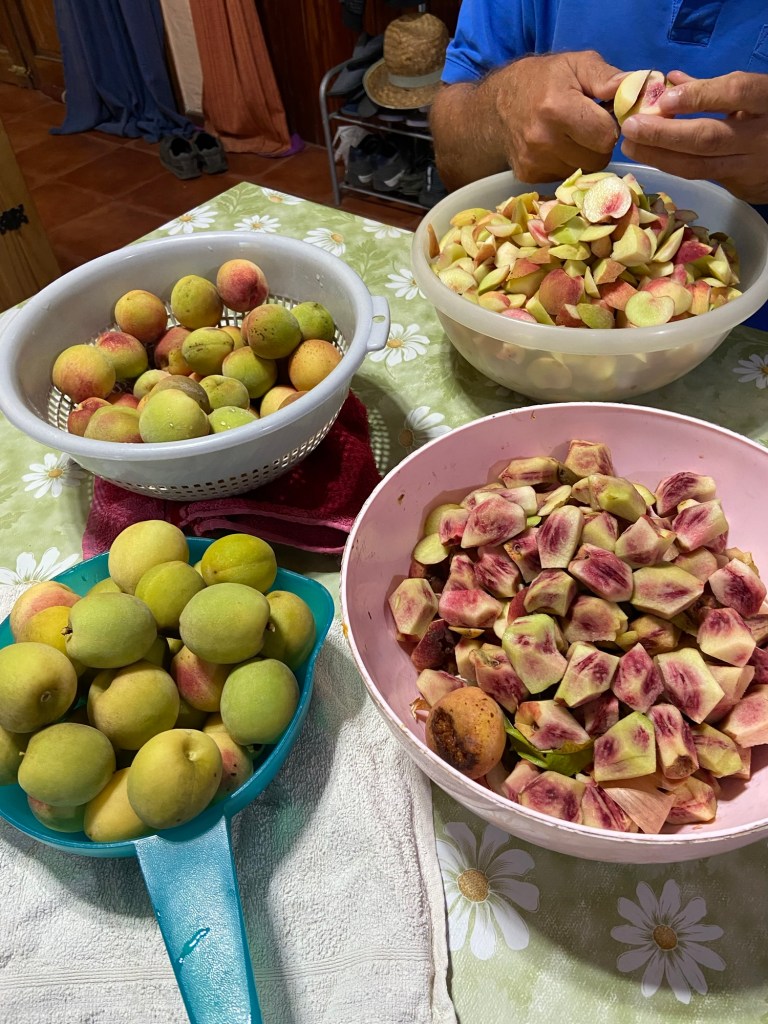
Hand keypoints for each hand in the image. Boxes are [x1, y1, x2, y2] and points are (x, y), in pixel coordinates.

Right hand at [490, 50, 621, 181]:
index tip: (606, 116)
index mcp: (557, 108)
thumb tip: (638, 90)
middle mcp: (543, 140)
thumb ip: (607, 77)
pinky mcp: (529, 176)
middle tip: (591, 126)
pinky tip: (558, 147)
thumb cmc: (541, 80)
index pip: (606, 135)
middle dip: (601, 143)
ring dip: (585, 155)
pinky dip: (568, 164)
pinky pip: (565, 177)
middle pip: (598, 158)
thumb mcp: (575, 64)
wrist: (495, 107)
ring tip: (573, 135)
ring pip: (583, 170)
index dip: (613, 126)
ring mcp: (534, 162)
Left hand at [620, 70, 767, 203]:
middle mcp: (760, 135)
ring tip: (631, 146)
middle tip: (631, 127)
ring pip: (699, 166)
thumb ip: (714, 87)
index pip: (735, 93)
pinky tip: (651, 159)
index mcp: (767, 99)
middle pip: (708, 137)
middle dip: (664, 133)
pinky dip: (672, 167)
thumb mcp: (753, 93)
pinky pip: (700, 177)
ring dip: (659, 157)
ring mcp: (750, 165)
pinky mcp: (740, 186)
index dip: (699, 95)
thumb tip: (670, 80)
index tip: (664, 99)